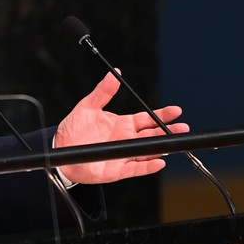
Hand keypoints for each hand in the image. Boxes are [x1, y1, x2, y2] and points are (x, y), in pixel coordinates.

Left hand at [53, 72, 188, 183]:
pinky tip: (158, 162)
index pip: (147, 119)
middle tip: (182, 128)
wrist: (60, 150)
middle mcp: (126, 139)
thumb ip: (103, 91)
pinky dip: (148, 167)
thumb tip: (115, 74)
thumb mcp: (87, 106)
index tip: (176, 111)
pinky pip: (136, 169)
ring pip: (147, 152)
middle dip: (168, 131)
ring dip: (161, 148)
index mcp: (123, 124)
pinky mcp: (117, 170)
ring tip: (174, 143)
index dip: (162, 115)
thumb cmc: (73, 128)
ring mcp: (123, 155)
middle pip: (152, 135)